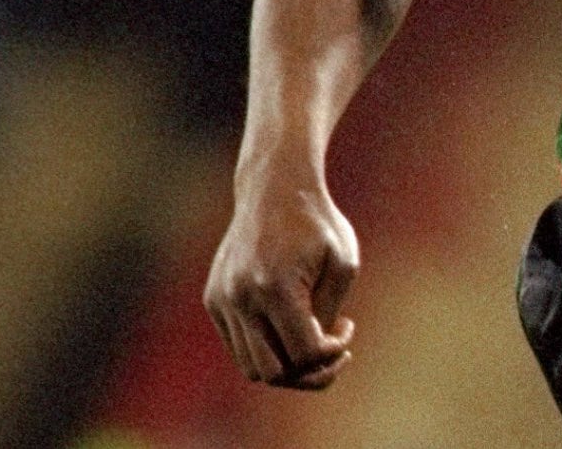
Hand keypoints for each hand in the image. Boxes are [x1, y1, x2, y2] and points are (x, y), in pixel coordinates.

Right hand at [205, 173, 359, 388]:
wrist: (275, 188)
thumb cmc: (318, 224)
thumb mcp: (343, 262)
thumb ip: (328, 314)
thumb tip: (314, 356)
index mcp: (276, 287)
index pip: (303, 353)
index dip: (332, 353)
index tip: (348, 326)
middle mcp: (241, 297)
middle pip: (273, 373)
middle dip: (308, 372)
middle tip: (332, 350)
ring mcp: (222, 300)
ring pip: (251, 367)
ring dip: (285, 365)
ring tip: (312, 340)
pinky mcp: (213, 299)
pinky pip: (238, 346)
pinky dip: (265, 347)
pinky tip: (289, 323)